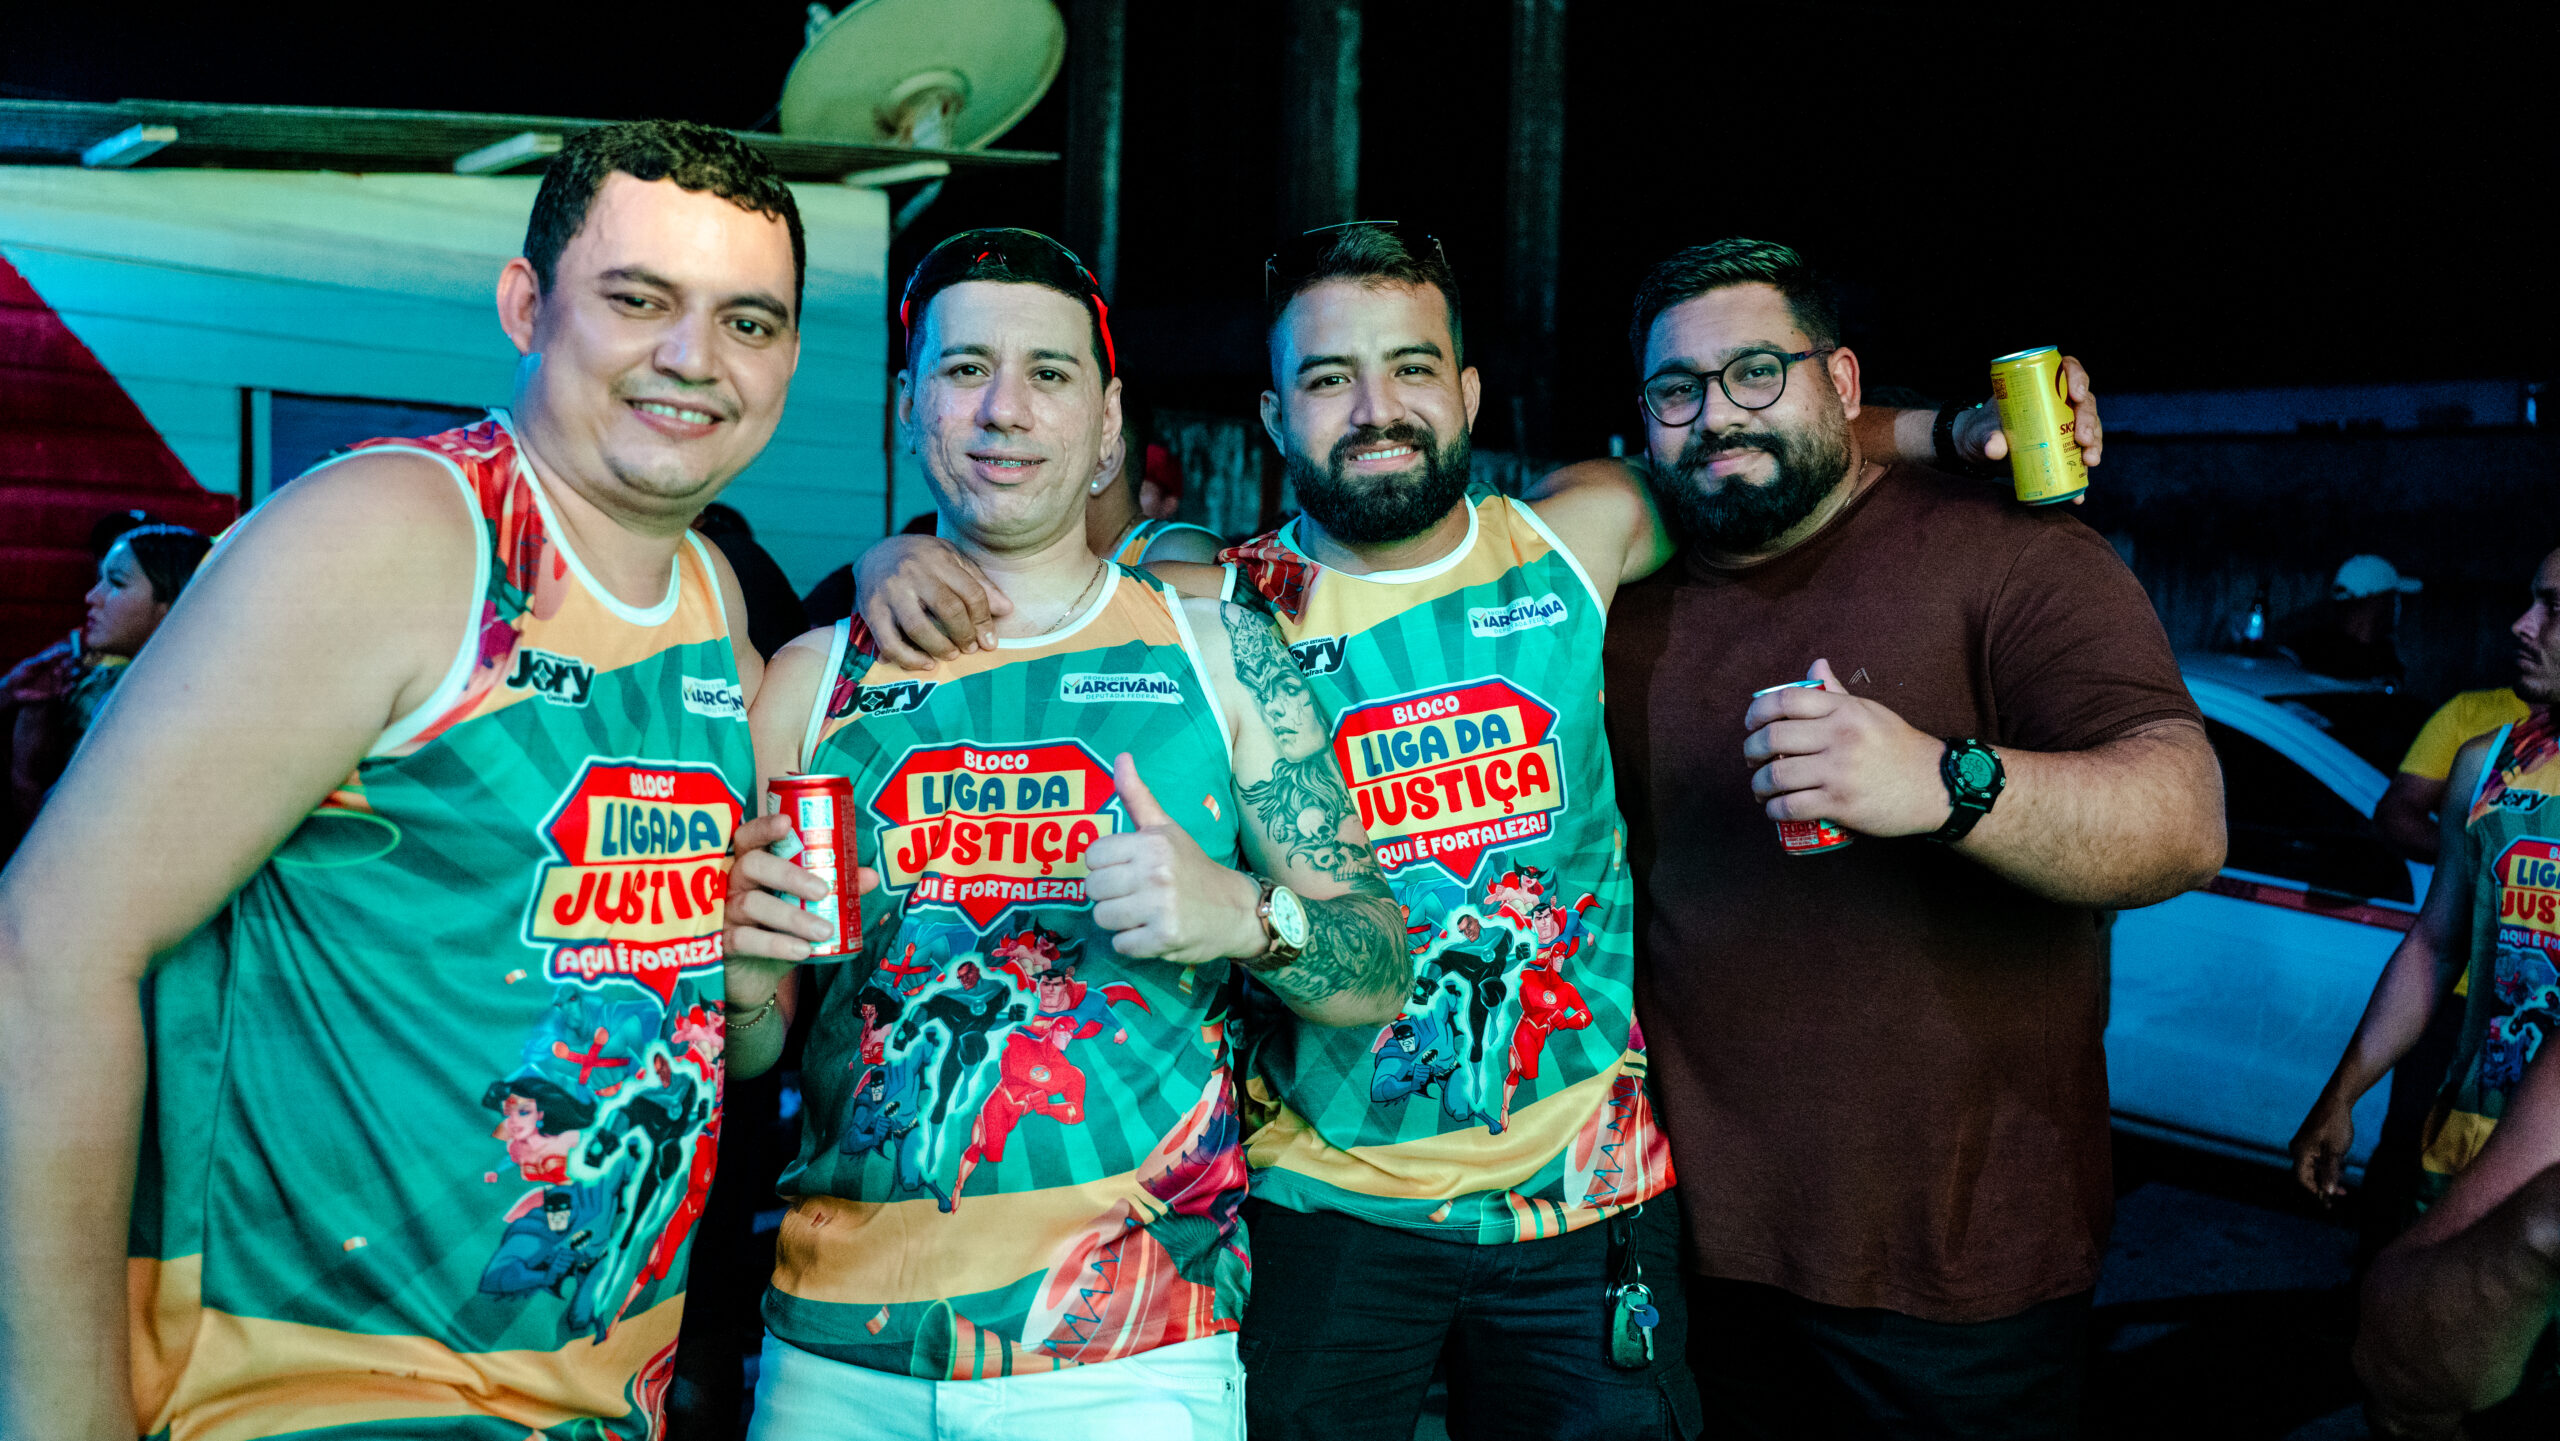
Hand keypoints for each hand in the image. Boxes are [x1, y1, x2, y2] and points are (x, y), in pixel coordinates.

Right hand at [722, 810, 879, 999]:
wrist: (754, 976)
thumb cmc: (778, 928)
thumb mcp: (803, 906)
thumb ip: (833, 888)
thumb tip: (870, 876)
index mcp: (749, 863)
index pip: (749, 836)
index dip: (764, 827)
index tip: (787, 823)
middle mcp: (731, 881)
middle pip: (752, 865)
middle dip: (789, 874)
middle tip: (823, 890)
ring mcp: (723, 911)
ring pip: (753, 904)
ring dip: (793, 917)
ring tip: (825, 930)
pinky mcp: (721, 942)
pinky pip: (745, 940)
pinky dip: (776, 945)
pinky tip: (802, 950)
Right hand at [857, 533, 1013, 667]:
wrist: (875, 551)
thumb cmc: (923, 559)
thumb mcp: (953, 559)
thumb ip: (979, 583)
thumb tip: (1006, 610)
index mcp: (939, 558)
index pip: (970, 592)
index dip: (984, 621)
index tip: (990, 641)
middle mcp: (913, 573)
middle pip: (948, 609)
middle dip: (964, 635)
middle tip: (971, 648)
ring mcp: (890, 592)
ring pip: (918, 627)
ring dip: (939, 647)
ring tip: (951, 654)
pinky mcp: (871, 610)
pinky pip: (890, 641)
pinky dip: (909, 658)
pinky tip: (925, 663)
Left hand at [1083, 753, 1261, 964]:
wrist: (1236, 909)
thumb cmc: (1193, 867)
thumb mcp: (1167, 829)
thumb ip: (1138, 796)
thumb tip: (1121, 757)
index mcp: (1152, 842)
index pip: (1093, 855)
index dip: (1105, 866)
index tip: (1126, 870)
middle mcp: (1156, 872)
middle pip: (1093, 887)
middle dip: (1109, 894)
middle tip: (1134, 895)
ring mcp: (1161, 906)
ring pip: (1102, 917)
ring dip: (1118, 921)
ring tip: (1142, 913)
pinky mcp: (1164, 937)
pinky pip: (1121, 944)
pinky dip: (1132, 944)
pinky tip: (1151, 932)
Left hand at [1742, 659, 1951, 837]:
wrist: (1937, 786)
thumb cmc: (1899, 748)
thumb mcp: (1870, 711)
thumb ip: (1838, 692)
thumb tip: (1816, 663)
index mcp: (1844, 710)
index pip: (1786, 700)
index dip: (1758, 712)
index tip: (1751, 725)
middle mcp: (1840, 736)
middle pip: (1774, 736)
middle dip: (1752, 750)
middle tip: (1752, 760)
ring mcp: (1839, 770)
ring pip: (1777, 775)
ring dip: (1758, 785)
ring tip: (1760, 789)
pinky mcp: (1841, 803)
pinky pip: (1791, 806)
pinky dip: (1774, 810)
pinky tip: (1773, 809)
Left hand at [1954, 354, 2102, 492]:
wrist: (1979, 451)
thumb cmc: (1981, 429)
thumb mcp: (1981, 431)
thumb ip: (1987, 438)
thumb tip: (1995, 449)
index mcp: (2040, 386)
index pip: (2066, 370)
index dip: (2077, 377)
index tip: (2075, 394)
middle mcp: (2058, 403)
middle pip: (2084, 403)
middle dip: (2089, 420)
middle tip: (2083, 439)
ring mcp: (2064, 426)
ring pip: (2090, 429)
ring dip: (2095, 445)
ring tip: (2089, 461)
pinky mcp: (2063, 450)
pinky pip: (2079, 460)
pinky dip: (2080, 477)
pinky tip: (2079, 492)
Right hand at [2290, 1093, 2357, 1205]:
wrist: (2336, 1101)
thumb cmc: (2336, 1126)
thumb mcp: (2335, 1152)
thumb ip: (2330, 1173)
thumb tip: (2329, 1193)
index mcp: (2300, 1153)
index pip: (2304, 1180)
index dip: (2318, 1191)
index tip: (2334, 1198)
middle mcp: (2297, 1149)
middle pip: (2308, 1174)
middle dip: (2325, 1183)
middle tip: (2344, 1191)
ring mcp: (2302, 1143)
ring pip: (2313, 1166)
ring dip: (2327, 1173)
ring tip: (2344, 1175)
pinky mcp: (2309, 1139)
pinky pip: (2315, 1157)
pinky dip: (2327, 1164)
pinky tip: (2340, 1163)